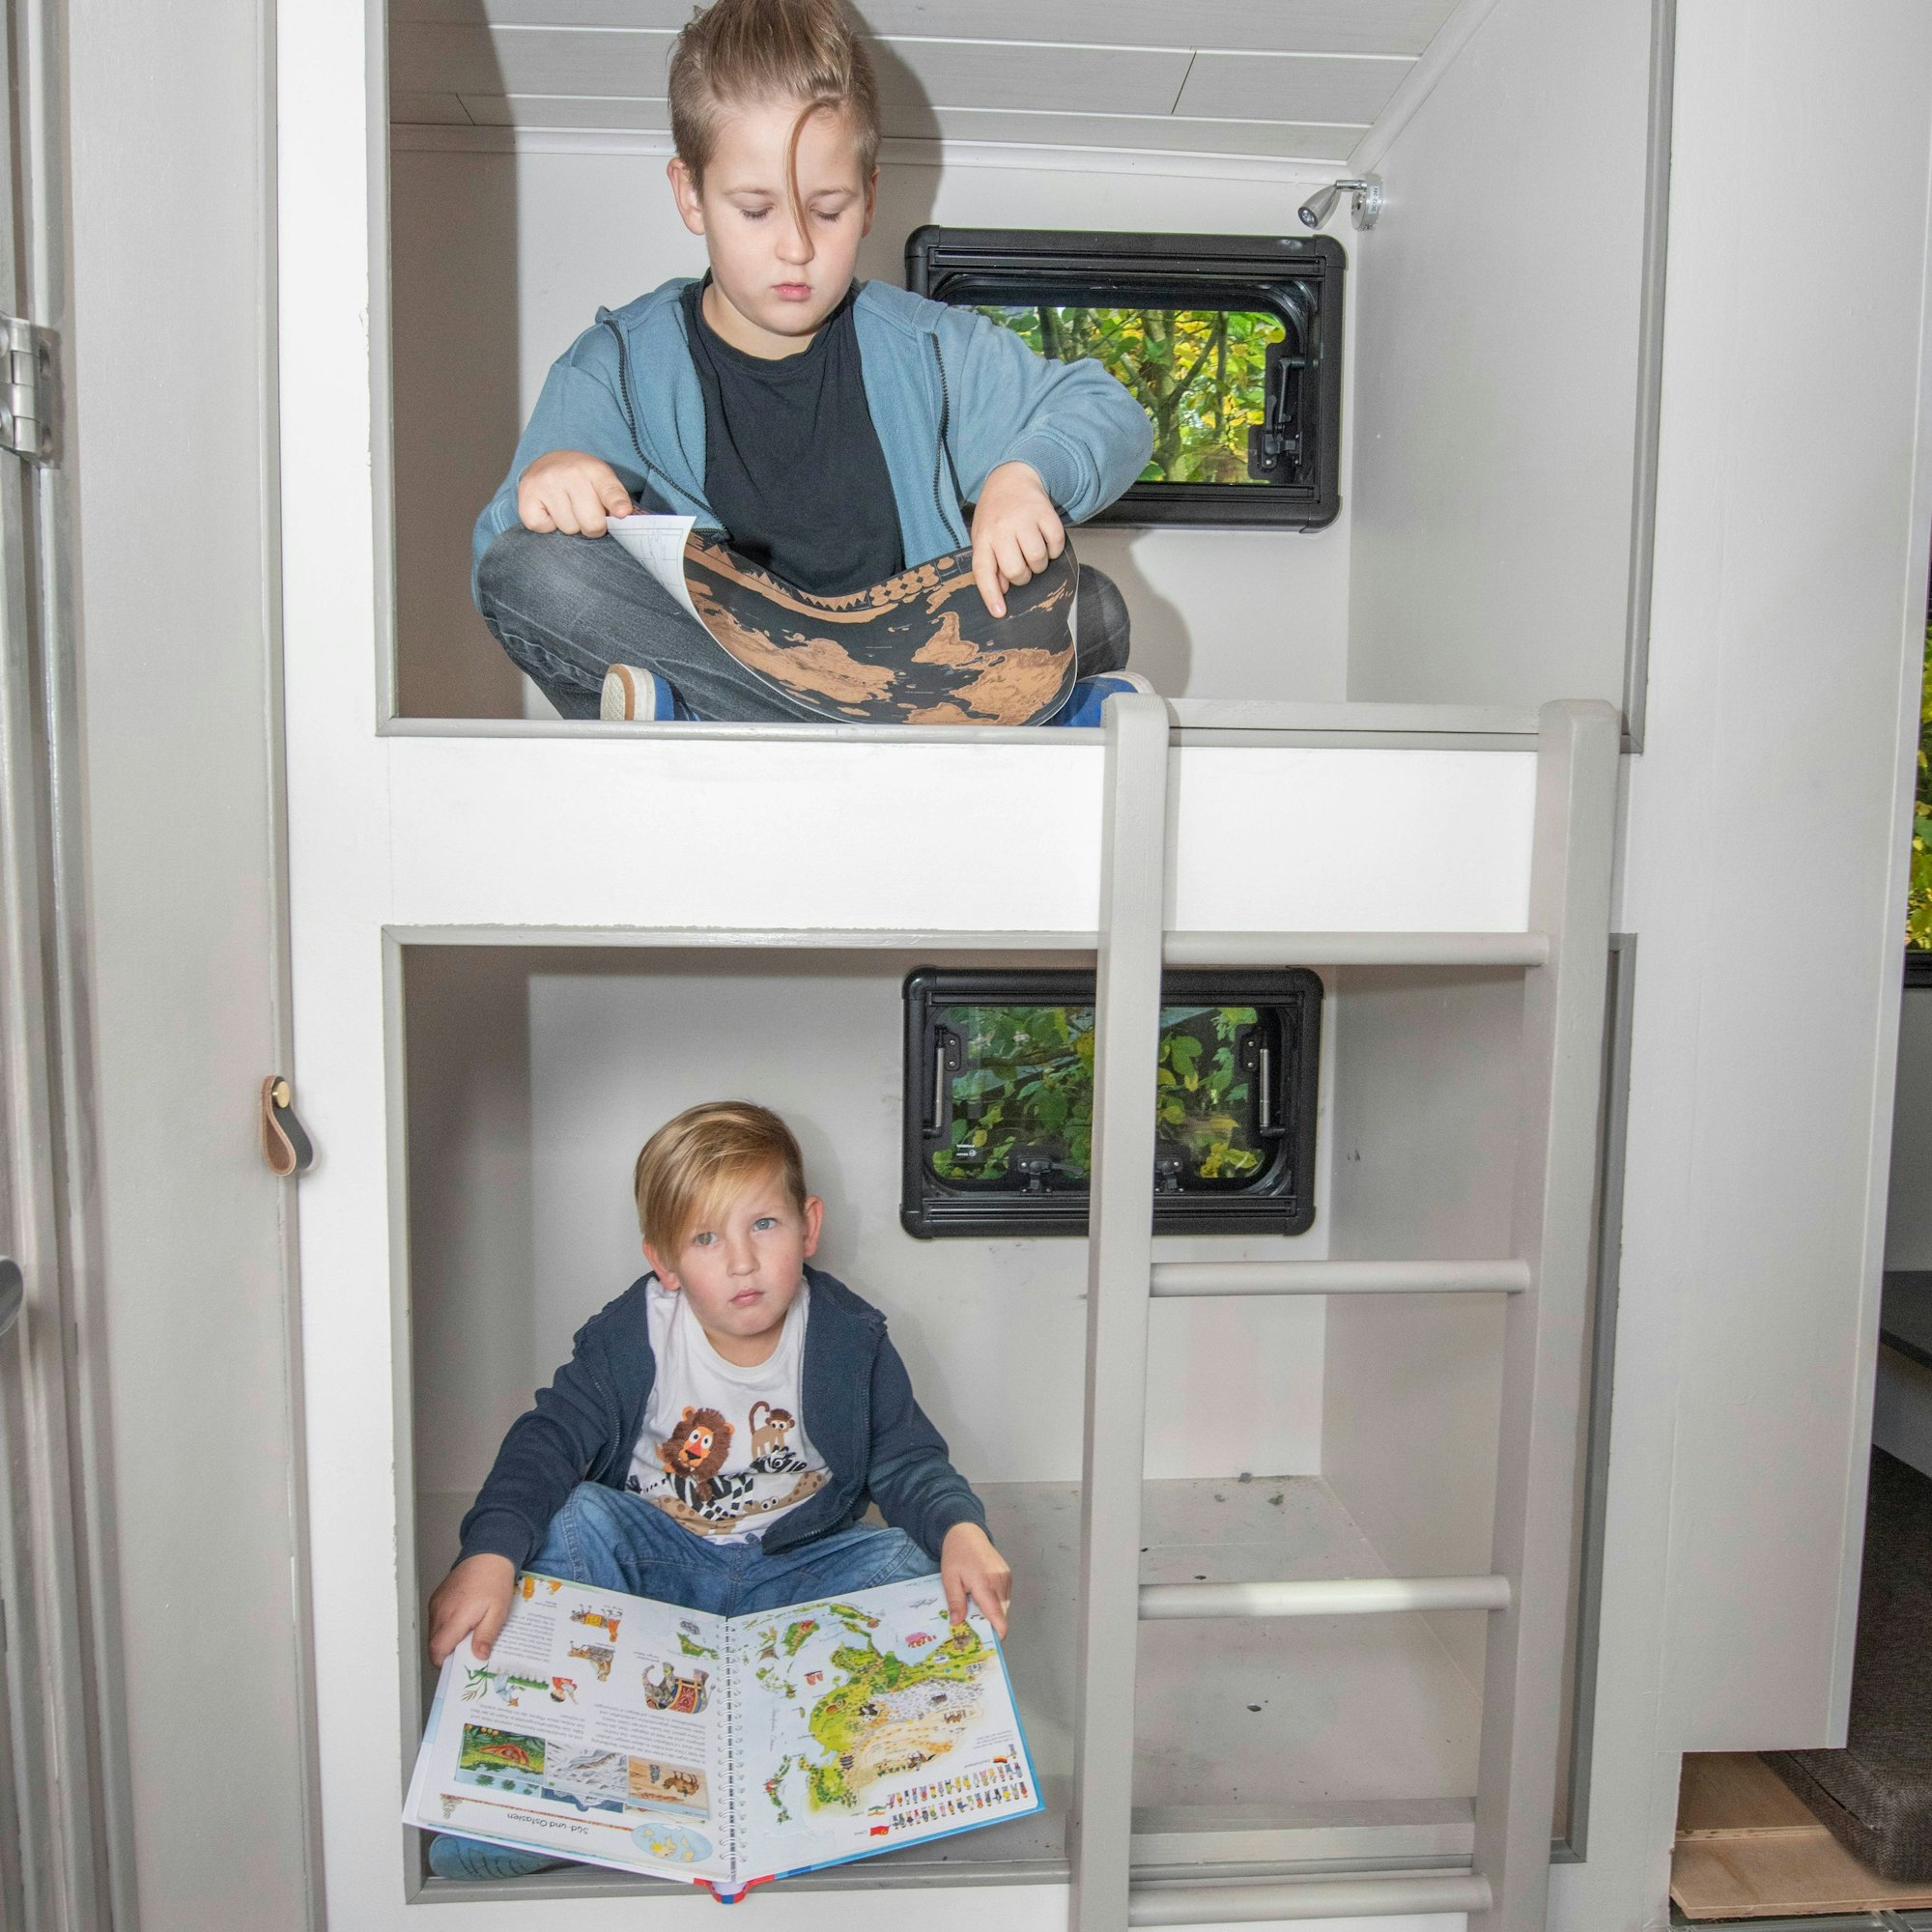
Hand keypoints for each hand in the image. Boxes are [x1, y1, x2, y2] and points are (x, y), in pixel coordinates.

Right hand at [427, 1553, 516, 1666]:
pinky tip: (463, 1622)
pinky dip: (446, 1626)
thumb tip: (478, 1656)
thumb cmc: (495, 1581)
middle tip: (466, 1652)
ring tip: (468, 1635)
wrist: (489, 1554)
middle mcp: (441, 1610)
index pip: (437, 1650)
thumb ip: (485, 1636)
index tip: (457, 1666)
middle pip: (434, 1644)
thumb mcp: (497, 1612)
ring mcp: (437, 1603)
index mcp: (454, 1617)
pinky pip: (436, 1619)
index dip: (444, 1663)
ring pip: (434, 1632)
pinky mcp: (437, 1598)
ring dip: (447, 1639)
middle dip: (447, 1653)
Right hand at [517, 450, 633, 536]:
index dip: (616, 504)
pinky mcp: (526, 494)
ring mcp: (546, 483)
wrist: (549, 462)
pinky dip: (547, 525)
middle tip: (586, 513)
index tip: (622, 513)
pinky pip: (542, 527)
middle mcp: (569, 473)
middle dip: (592, 526)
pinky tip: (549, 510)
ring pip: (568, 528)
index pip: (609, 491)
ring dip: (569, 525)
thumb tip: (622, 516)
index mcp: (594, 470)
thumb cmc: (581, 481)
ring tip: (566, 508)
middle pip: (591, 523)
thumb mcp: (602, 483)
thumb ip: (615, 500)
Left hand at [940, 1522, 1012, 1639]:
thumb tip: (958, 1624)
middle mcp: (999, 1581)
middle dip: (991, 1623)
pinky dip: (996, 1602)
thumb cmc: (956, 1556)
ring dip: (993, 1612)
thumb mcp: (949, 1579)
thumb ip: (956, 1602)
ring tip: (976, 1608)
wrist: (966, 1532)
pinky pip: (1005, 1596)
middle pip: (1001, 1613)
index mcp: (984, 1583)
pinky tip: (982, 1597)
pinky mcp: (1007, 1574)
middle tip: (975, 1627)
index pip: (997, 1615)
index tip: (992, 1644)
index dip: (998, 1632)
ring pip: (1004, 1605)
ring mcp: (1005, 1577)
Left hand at [970, 461, 1064, 618]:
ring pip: (1038, 560)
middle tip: (1022, 566)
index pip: (984, 571)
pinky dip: (1054, 549)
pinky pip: (1056, 544)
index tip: (1000, 612)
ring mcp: (1024, 519)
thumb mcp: (984, 537)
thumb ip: (990, 563)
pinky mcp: (1045, 513)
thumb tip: (1002, 590)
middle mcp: (1002, 528)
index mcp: (983, 537)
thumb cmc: (997, 514)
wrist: (1012, 477)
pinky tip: (1045, 540)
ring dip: (1039, 564)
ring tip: (1033, 552)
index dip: (991, 595)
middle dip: (1023, 576)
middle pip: (1016, 571)